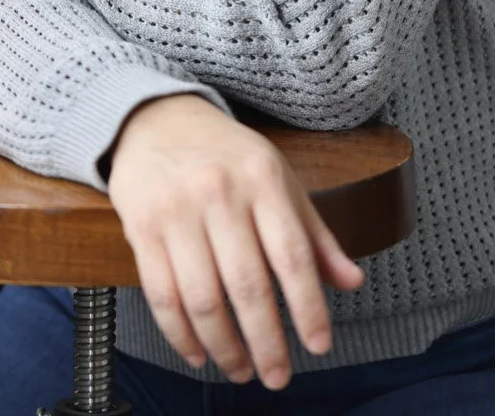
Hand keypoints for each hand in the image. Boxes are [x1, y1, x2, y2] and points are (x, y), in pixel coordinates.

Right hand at [106, 94, 365, 389]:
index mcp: (262, 179)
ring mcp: (177, 209)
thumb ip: (314, 233)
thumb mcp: (278, 179)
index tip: (318, 345)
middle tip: (277, 375)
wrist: (157, 118)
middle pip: (247, 284)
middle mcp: (220, 192)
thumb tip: (352, 281)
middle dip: (266, 341)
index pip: (292, 254)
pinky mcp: (142, 226)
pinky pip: (162, 293)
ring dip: (224, 346)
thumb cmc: (226, 155)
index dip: (308, 307)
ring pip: (203, 297)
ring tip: (239, 369)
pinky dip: (180, 334)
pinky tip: (198, 352)